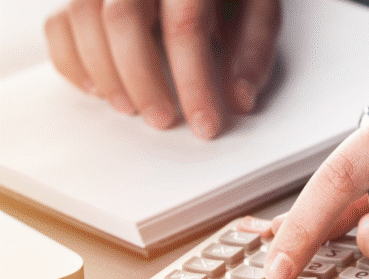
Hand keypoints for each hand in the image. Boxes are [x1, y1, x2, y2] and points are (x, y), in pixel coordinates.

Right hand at [44, 0, 280, 138]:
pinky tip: (98, 89)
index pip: (185, 27)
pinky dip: (71, 60)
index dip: (195, 82)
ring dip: (105, 72)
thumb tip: (240, 100)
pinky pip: (59, 23)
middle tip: (162, 120)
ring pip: (84, 18)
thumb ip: (254, 47)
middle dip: (142, 79)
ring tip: (130, 108)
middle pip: (123, 19)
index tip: (205, 125)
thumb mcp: (257, 6)